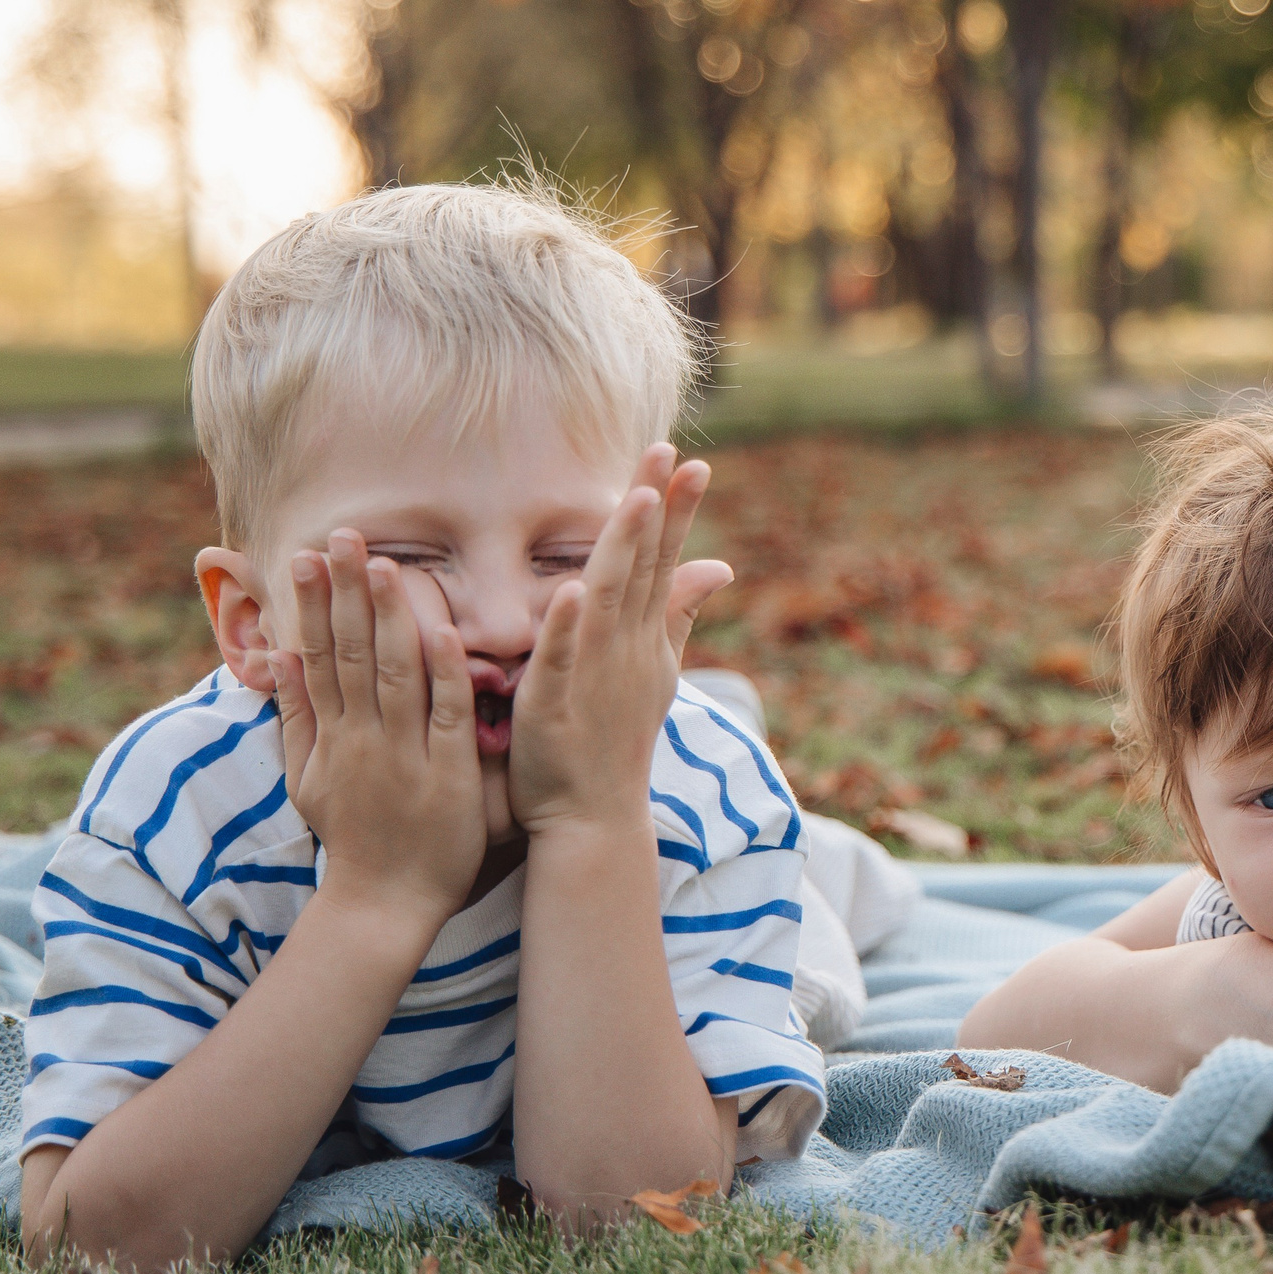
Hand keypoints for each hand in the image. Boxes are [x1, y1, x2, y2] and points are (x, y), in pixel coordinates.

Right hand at [272, 530, 484, 925]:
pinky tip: (443, 632)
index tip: (307, 555)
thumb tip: (278, 659)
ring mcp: (404, 754)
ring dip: (390, 617)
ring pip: (395, 673)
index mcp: (330, 735)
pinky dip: (446, 674)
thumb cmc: (352, 837)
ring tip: (385, 565)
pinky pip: (448, 715)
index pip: (317, 656)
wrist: (384, 903)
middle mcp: (361, 738)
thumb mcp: (306, 779)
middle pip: (351, 652)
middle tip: (345, 536)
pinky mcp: (448, 773)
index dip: (312, 604)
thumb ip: (296, 718)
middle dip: (346, 592)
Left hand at [508, 445, 732, 835]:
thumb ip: (679, 615)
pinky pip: (559, 658)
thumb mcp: (657, 670)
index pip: (665, 562)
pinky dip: (568, 625)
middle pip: (645, 568)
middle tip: (670, 454)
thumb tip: (719, 567)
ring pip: (609, 600)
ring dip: (623, 550)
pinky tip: (573, 588)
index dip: (677, 512)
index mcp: (645, 638)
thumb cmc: (614, 743)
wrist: (593, 819)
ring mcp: (593, 675)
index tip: (692, 461)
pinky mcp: (553, 704)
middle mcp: (627, 649)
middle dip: (658, 511)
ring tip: (636, 500)